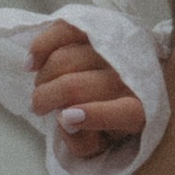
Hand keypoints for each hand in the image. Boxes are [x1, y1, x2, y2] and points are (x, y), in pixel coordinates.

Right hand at [28, 20, 145, 144]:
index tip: (64, 118)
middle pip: (76, 86)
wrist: (142, 85)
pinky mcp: (102, 30)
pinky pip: (66, 31)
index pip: (125, 112)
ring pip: (65, 59)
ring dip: (43, 77)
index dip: (94, 115)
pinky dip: (42, 46)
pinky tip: (31, 64)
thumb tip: (64, 121)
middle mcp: (132, 77)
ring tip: (41, 89)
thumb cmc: (115, 121)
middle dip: (46, 98)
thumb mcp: (103, 144)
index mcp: (141, 112)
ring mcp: (117, 50)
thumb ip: (84, 144)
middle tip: (37, 107)